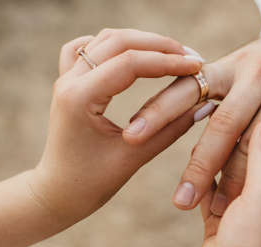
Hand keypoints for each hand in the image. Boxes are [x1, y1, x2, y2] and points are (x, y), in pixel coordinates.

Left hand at [30, 29, 203, 226]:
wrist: (57, 193)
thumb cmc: (91, 184)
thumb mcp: (134, 158)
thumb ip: (170, 130)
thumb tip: (203, 105)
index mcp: (80, 98)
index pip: (131, 63)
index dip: (168, 61)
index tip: (196, 66)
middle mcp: (69, 81)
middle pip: (118, 41)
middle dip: (158, 45)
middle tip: (189, 56)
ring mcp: (65, 79)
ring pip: (105, 40)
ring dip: (139, 41)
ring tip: (170, 54)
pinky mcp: (68, 83)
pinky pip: (86, 49)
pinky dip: (111, 45)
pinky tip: (128, 54)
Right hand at [122, 22, 260, 211]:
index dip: (243, 180)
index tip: (223, 210)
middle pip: (228, 124)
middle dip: (203, 165)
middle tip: (180, 199)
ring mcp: (239, 63)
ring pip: (197, 95)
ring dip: (163, 117)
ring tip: (134, 138)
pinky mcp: (220, 63)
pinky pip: (188, 84)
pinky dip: (164, 101)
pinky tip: (142, 120)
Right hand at [183, 118, 260, 246]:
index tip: (244, 100)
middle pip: (253, 159)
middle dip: (234, 143)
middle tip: (216, 115)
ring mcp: (244, 211)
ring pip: (229, 173)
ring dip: (214, 161)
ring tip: (201, 135)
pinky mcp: (220, 220)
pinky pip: (211, 191)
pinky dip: (202, 181)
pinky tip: (192, 165)